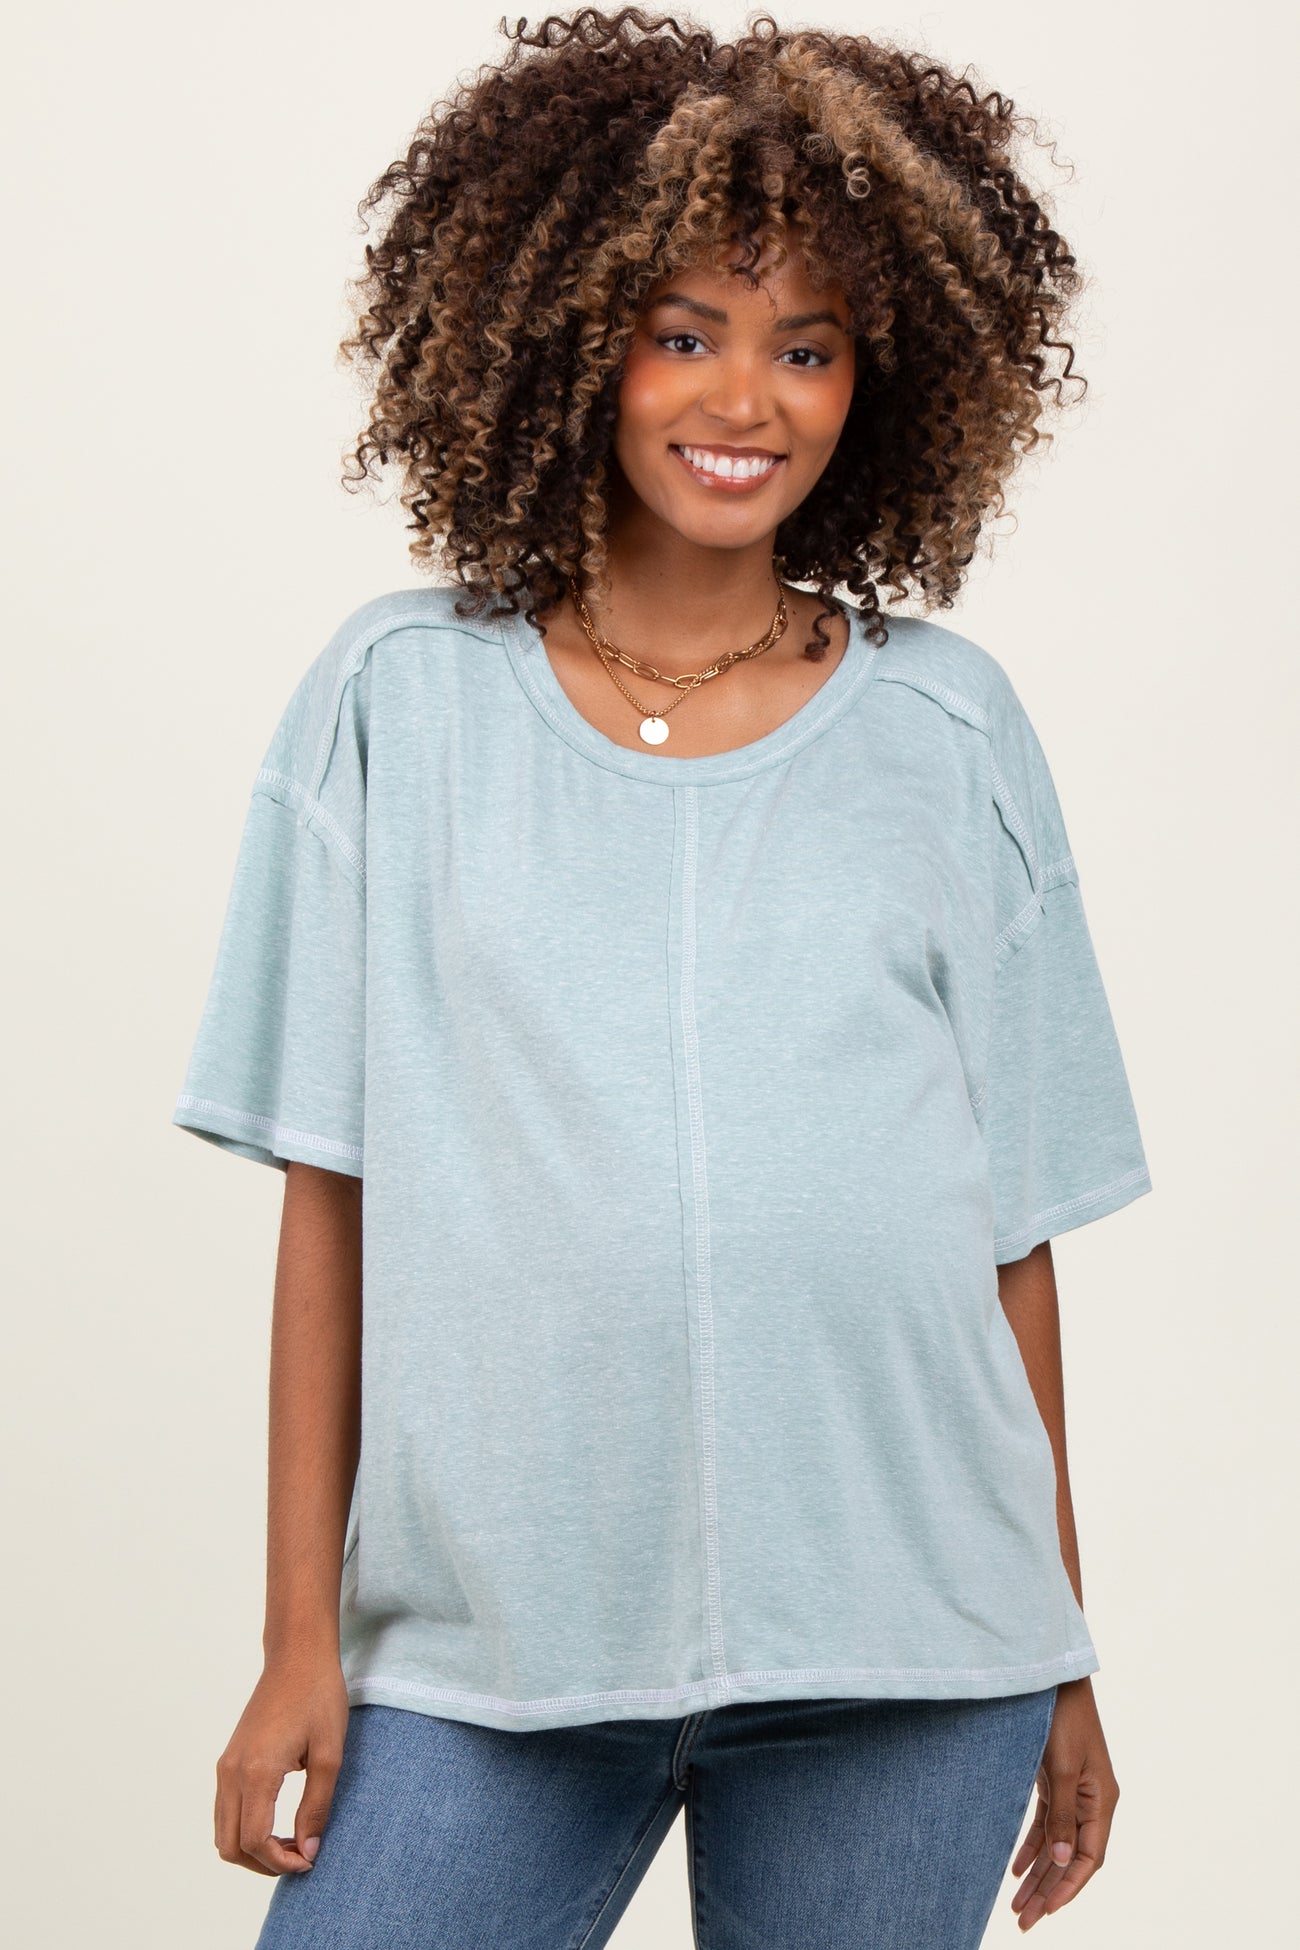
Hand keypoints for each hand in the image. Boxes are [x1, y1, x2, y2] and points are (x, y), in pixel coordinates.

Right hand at [214, 1652, 350, 1875]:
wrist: (297, 1656)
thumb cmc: (318, 1697)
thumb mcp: (329, 1753)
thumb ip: (317, 1806)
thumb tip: (308, 1851)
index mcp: (256, 1770)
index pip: (254, 1840)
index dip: (280, 1862)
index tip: (310, 1860)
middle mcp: (231, 1772)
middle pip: (230, 1846)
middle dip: (263, 1864)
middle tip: (301, 1856)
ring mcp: (226, 1766)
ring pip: (223, 1832)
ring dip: (252, 1849)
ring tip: (292, 1842)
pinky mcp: (228, 1760)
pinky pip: (225, 1811)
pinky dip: (245, 1830)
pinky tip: (278, 1824)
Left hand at [1010, 1676, 1118, 1930]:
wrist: (1051, 1675)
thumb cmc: (1060, 1716)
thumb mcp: (1061, 1768)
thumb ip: (1062, 1816)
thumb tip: (1060, 1862)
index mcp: (1102, 1801)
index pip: (1088, 1859)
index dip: (1067, 1887)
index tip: (1045, 1912)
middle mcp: (1092, 1800)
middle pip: (1071, 1857)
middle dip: (1048, 1891)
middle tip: (1023, 1921)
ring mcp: (1074, 1790)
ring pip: (1056, 1844)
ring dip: (1038, 1874)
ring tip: (1016, 1905)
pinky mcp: (1055, 1779)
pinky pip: (1046, 1823)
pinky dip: (1031, 1846)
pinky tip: (1016, 1868)